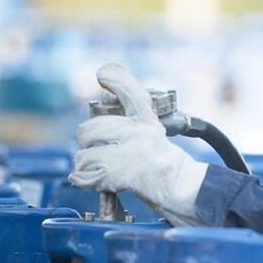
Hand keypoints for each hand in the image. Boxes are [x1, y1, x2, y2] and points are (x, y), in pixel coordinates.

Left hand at [68, 63, 207, 225]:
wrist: (179, 188)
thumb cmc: (162, 164)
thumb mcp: (151, 134)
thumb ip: (127, 124)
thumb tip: (94, 121)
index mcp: (146, 120)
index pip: (131, 93)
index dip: (116, 80)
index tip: (102, 74)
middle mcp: (139, 132)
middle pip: (90, 129)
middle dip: (88, 143)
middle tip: (99, 151)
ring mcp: (131, 152)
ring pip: (84, 155)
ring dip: (86, 166)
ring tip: (100, 170)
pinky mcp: (123, 172)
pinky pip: (86, 174)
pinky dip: (83, 180)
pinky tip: (92, 180)